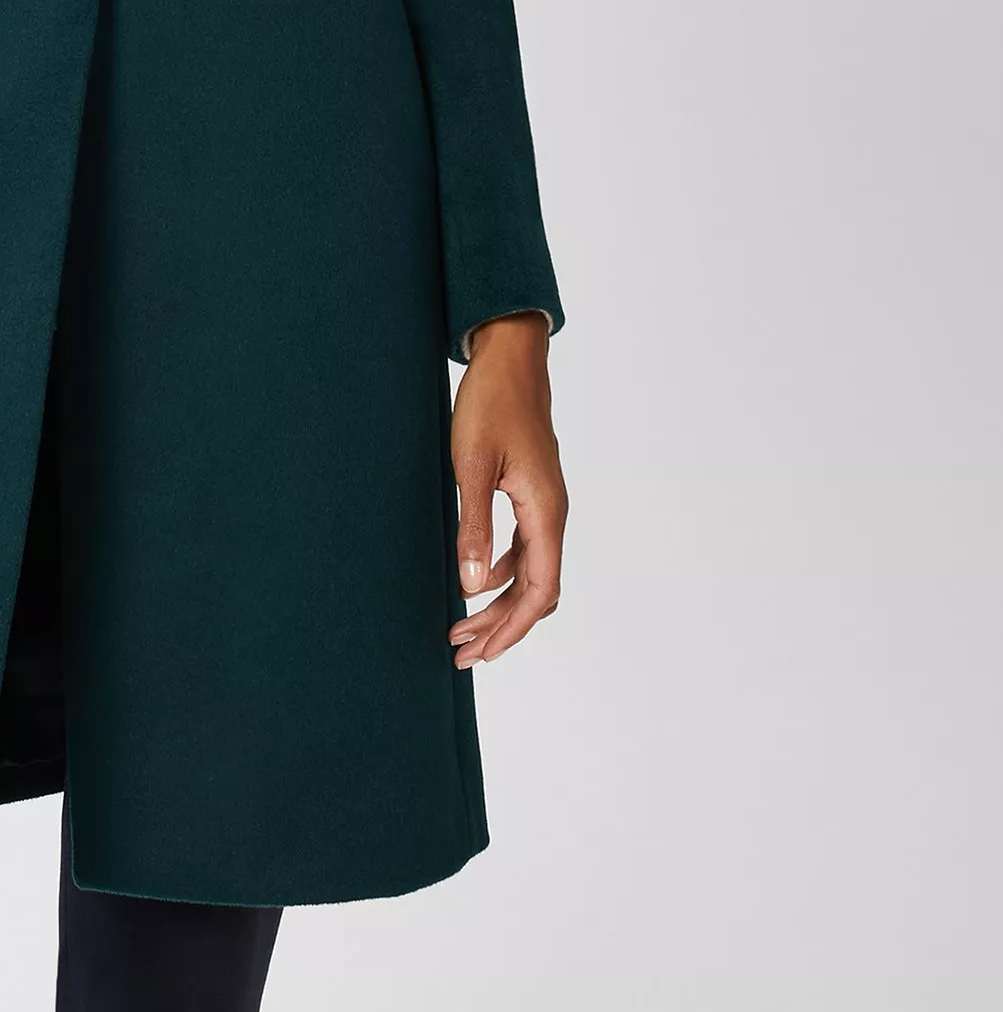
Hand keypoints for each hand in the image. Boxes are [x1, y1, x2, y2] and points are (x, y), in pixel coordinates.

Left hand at [447, 311, 566, 668]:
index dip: (513, 627)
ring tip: (459, 626)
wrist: (509, 358)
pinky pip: (522, 548)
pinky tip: (470, 578)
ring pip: (528, 571)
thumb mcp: (471, 466)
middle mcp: (552, 513)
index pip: (540, 589)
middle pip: (535, 589)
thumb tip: (470, 585)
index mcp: (545, 510)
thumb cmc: (490, 404)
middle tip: (462, 653)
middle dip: (501, 625)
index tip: (483, 653)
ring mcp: (543, 503)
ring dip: (497, 602)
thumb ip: (473, 527)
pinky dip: (498, 571)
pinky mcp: (530, 493)